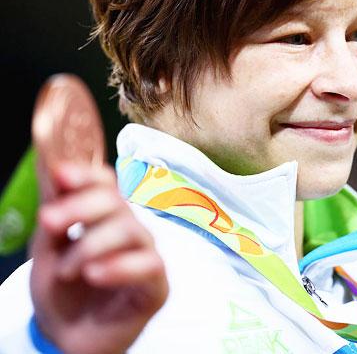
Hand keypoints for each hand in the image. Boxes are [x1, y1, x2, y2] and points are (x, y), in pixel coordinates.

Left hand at [30, 163, 168, 353]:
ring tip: (66, 271)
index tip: (61, 175)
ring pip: (130, 230)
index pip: (106, 183)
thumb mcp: (47, 249)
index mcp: (105, 217)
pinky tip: (93, 275)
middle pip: (117, 202)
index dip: (87, 175)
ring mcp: (147, 256)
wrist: (67, 338)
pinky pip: (149, 265)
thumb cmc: (62, 291)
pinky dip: (118, 267)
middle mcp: (130, 230)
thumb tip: (54, 170)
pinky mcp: (157, 285)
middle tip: (49, 222)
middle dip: (80, 208)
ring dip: (90, 246)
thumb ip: (55, 213)